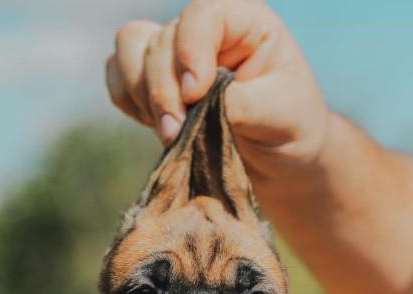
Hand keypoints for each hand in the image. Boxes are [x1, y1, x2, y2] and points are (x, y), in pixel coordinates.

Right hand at [106, 0, 327, 184]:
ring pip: (131, 49)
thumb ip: (241, 104)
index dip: (190, 49)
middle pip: (160, 39)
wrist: (283, 161)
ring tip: (167, 133)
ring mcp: (176, 55)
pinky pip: (119, 76)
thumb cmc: (294, 129)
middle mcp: (205, 32)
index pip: (203, 14)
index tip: (195, 94)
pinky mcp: (156, 84)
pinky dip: (126, 100)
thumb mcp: (281, 115)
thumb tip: (195, 102)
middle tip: (175, 132)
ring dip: (139, 93)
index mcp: (244, 23)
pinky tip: (151, 124)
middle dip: (162, 88)